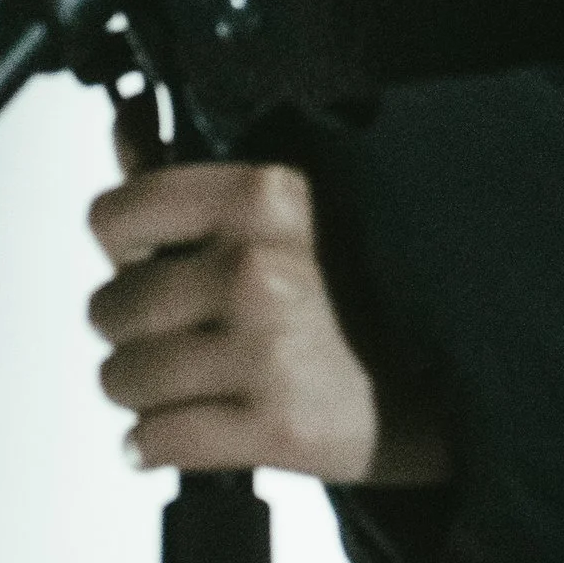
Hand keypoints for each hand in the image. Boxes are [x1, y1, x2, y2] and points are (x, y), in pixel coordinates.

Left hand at [88, 160, 450, 486]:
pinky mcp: (275, 427)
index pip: (118, 215)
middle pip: (110, 308)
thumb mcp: (288, 208)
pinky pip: (156, 440)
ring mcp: (266, 352)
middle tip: (183, 333)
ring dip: (144, 391)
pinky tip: (187, 430)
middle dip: (133, 329)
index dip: (126, 245)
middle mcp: (258, 270)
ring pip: (122, 378)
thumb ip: (192, 168)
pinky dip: (157, 444)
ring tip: (190, 384)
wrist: (453, 380)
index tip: (154, 260)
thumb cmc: (365, 291)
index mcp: (264, 198)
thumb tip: (130, 118)